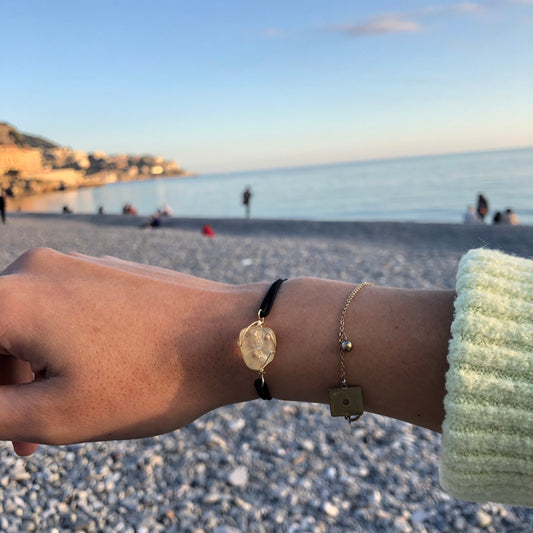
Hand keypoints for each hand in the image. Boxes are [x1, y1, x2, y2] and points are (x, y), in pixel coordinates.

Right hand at [0, 248, 251, 453]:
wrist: (229, 335)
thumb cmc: (152, 377)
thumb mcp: (57, 415)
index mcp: (13, 298)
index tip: (15, 413)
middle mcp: (37, 268)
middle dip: (4, 386)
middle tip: (26, 438)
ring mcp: (76, 264)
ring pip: (27, 323)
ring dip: (32, 371)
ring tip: (59, 417)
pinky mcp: (105, 271)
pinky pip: (62, 310)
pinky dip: (60, 347)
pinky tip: (89, 378)